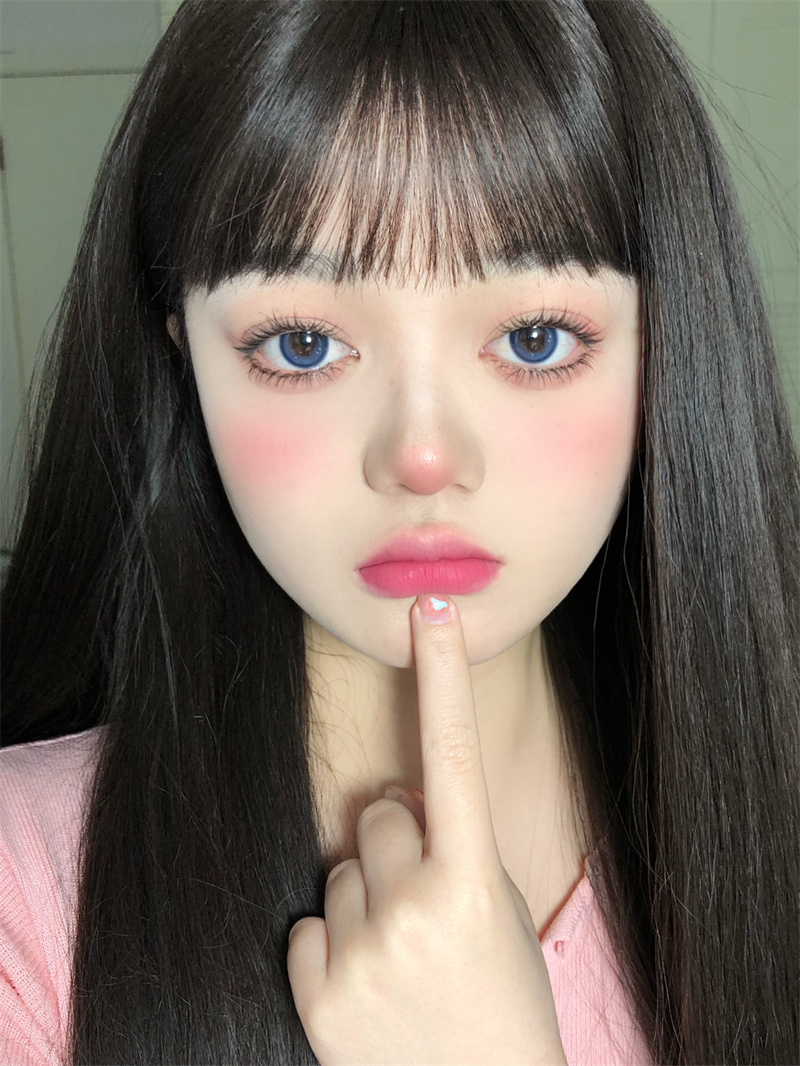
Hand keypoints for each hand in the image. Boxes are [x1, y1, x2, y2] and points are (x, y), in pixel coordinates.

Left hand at [286, 593, 567, 1065]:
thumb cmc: (501, 998)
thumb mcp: (497, 912)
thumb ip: (452, 845)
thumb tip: (394, 799)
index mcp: (474, 881)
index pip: (454, 754)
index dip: (442, 673)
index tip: (432, 607)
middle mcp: (415, 909)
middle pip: (378, 812)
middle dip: (397, 841)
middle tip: (425, 902)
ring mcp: (363, 953)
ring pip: (340, 864)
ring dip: (366, 894)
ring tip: (400, 953)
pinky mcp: (316, 993)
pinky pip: (308, 921)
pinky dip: (332, 943)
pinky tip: (367, 982)